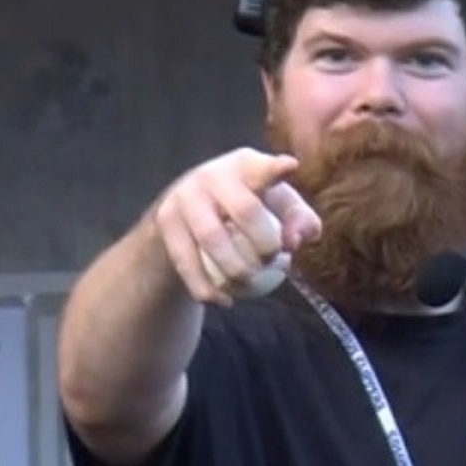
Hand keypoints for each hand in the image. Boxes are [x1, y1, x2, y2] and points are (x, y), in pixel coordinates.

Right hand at [148, 148, 322, 306]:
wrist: (185, 211)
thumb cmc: (246, 207)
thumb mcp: (275, 206)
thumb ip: (300, 221)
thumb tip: (296, 241)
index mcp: (245, 165)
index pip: (262, 167)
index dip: (276, 168)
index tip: (291, 167)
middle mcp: (212, 175)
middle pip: (245, 210)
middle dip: (265, 244)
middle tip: (272, 261)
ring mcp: (184, 197)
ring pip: (212, 240)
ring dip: (237, 270)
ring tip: (250, 282)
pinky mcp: (165, 222)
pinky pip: (187, 263)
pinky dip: (208, 288)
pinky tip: (225, 300)